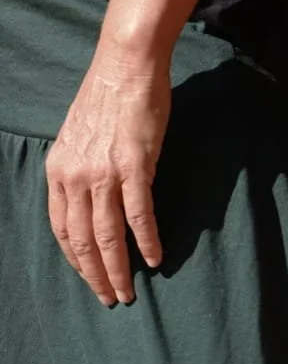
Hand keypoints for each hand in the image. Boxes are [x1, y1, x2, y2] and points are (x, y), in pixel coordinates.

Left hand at [46, 43, 170, 306]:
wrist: (126, 66)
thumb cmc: (107, 97)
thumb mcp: (79, 138)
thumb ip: (82, 171)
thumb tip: (97, 199)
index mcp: (58, 171)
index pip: (61, 229)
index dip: (75, 260)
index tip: (89, 278)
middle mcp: (75, 176)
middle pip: (82, 240)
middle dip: (95, 275)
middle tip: (110, 298)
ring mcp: (104, 173)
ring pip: (107, 235)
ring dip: (118, 268)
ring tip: (128, 292)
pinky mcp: (135, 166)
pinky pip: (139, 215)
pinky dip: (145, 241)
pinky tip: (154, 258)